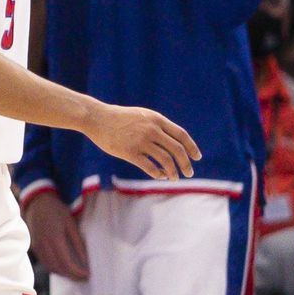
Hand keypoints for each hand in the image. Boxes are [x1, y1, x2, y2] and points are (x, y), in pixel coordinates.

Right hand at [24, 192, 89, 279]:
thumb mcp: (71, 223)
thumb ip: (77, 242)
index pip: (66, 262)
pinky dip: (54, 267)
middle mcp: (43, 245)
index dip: (76, 272)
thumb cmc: (56, 210)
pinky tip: (62, 267)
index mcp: (54, 238)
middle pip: (57, 267)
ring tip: (74, 274)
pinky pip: (44, 261)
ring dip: (62, 273)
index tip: (86, 275)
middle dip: (70, 275)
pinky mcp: (34, 246)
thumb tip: (85, 260)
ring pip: (49, 266)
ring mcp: (37, 246)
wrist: (37, 202)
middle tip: (82, 277)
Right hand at [82, 102, 198, 179]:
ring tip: (174, 178)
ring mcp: (140, 141)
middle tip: (189, 173)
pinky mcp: (129, 152)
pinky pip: (150, 167)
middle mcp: (151, 130)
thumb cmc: (119, 118)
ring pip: (165, 161)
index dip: (192, 148)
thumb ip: (157, 126)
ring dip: (172, 172)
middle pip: (177, 150)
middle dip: (186, 164)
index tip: (196, 158)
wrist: (97, 118)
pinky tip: (159, 176)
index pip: (181, 135)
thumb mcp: (142, 116)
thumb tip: (174, 141)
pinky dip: (158, 174)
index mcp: (156, 120)